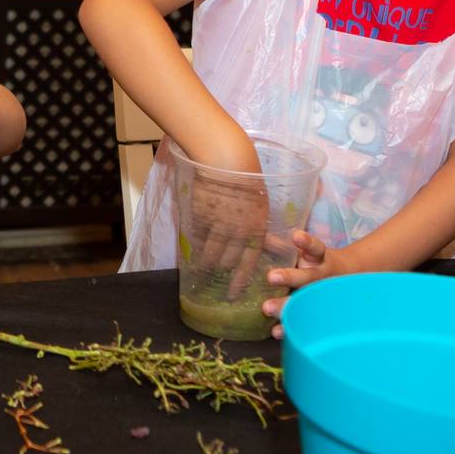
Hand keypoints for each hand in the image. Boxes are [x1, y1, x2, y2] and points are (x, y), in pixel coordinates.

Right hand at [181, 171, 270, 298]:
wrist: (228, 160)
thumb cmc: (248, 177)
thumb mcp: (260, 203)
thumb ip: (255, 224)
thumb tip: (253, 239)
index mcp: (257, 228)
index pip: (249, 262)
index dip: (240, 280)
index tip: (233, 294)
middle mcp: (238, 232)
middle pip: (227, 261)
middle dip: (222, 270)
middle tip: (214, 277)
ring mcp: (218, 226)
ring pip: (209, 255)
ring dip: (205, 265)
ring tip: (200, 271)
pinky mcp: (201, 217)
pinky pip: (197, 238)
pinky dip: (196, 244)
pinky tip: (194, 248)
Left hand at [262, 229, 345, 338]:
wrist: (347, 280)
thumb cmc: (316, 264)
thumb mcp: (306, 251)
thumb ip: (283, 246)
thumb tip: (259, 236)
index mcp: (319, 259)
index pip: (316, 248)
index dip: (307, 243)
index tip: (296, 236)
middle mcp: (322, 278)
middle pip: (308, 277)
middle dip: (290, 277)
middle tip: (271, 277)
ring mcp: (320, 297)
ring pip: (306, 301)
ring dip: (287, 305)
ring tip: (266, 308)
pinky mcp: (317, 314)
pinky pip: (304, 322)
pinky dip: (289, 328)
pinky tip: (275, 333)